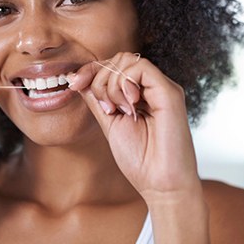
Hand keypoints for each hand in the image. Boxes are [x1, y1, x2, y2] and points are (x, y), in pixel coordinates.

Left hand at [68, 52, 201, 201]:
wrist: (161, 185)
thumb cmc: (141, 160)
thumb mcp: (110, 123)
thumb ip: (98, 100)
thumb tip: (79, 79)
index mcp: (142, 94)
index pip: (115, 65)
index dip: (91, 70)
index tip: (73, 84)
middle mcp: (154, 87)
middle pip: (120, 58)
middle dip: (100, 78)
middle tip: (105, 108)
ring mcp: (163, 88)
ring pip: (128, 60)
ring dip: (111, 84)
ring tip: (118, 110)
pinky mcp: (170, 93)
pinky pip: (141, 68)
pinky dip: (125, 83)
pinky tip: (128, 106)